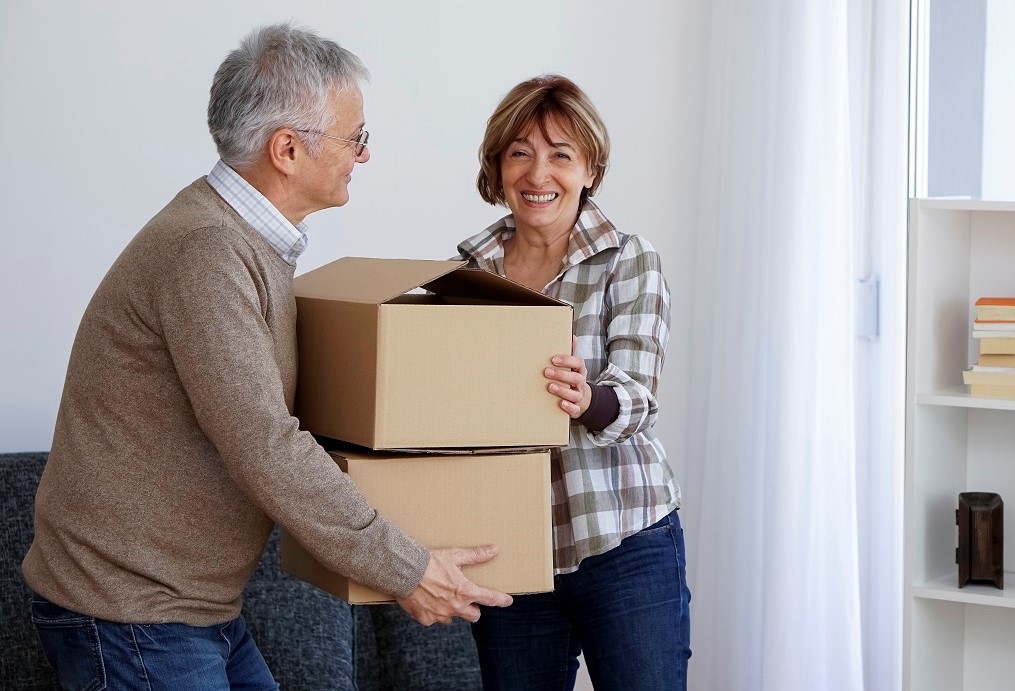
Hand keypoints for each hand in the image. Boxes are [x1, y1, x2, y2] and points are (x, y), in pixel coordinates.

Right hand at [395, 545, 512, 625]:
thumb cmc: (430, 562)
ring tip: (444, 597)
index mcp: (465, 592)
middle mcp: (455, 607)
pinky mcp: (426, 620)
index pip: (490, 599)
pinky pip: (435, 619)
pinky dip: (434, 612)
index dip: (501, 600)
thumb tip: (494, 550)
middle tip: (466, 597)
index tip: (507, 601)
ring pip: (453, 618)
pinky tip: (428, 600)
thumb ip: (476, 555)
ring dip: (452, 610)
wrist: (404, 572)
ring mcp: (441, 615)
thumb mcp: (455, 555)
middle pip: (474, 616)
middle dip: (473, 608)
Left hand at [544, 335, 591, 418]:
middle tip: (546, 371)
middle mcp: (581, 383)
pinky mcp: (576, 408)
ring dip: (562, 390)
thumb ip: (571, 352)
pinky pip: (575, 409)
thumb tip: (572, 335)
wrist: (582, 399)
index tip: (553, 359)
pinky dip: (569, 407)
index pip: (578, 363)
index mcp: (580, 370)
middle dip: (561, 374)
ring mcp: (579, 396)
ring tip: (550, 386)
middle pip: (576, 378)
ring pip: (575, 394)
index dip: (567, 360)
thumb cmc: (572, 378)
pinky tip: (561, 403)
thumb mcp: (573, 365)